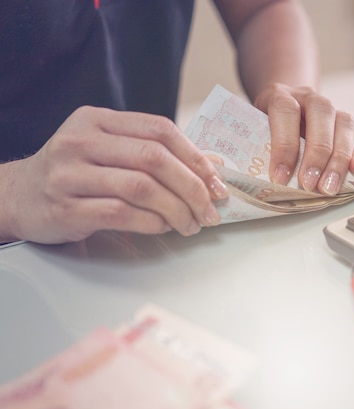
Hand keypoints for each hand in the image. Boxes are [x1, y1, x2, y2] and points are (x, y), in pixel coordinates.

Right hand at [3, 106, 227, 243]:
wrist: (18, 196)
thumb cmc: (75, 173)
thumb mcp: (110, 151)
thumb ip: (155, 153)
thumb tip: (213, 165)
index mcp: (97, 121)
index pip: (160, 130)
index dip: (196, 156)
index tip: (217, 182)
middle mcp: (81, 141)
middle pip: (154, 158)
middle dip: (192, 187)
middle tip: (210, 211)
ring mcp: (69, 174)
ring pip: (141, 187)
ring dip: (176, 209)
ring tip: (191, 224)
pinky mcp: (65, 208)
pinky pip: (121, 213)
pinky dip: (151, 222)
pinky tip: (163, 227)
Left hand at [253, 83, 353, 194]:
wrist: (284, 105)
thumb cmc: (265, 124)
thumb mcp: (257, 130)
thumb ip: (264, 147)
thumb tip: (274, 179)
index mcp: (281, 95)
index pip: (285, 112)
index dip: (284, 146)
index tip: (280, 178)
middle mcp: (308, 97)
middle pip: (321, 115)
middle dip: (316, 154)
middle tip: (309, 184)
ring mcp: (329, 107)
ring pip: (343, 123)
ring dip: (338, 159)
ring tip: (329, 187)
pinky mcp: (343, 122)